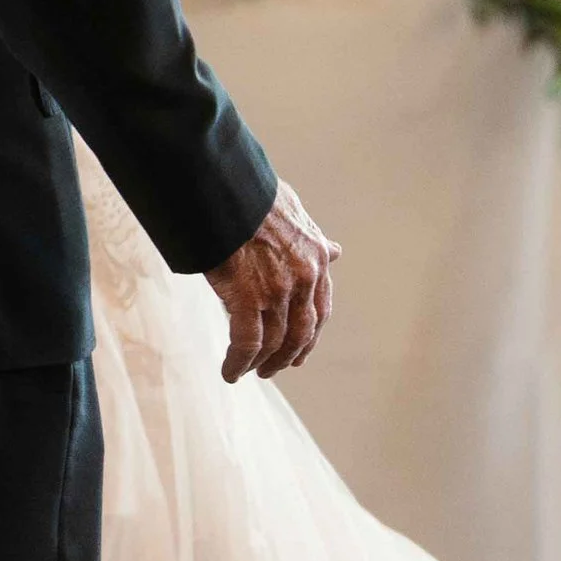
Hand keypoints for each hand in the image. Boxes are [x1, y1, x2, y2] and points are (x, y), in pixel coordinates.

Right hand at [206, 176, 336, 382]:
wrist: (225, 189)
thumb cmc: (252, 196)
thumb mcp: (295, 213)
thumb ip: (314, 238)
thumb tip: (335, 250)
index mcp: (317, 258)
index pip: (320, 309)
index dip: (310, 336)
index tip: (299, 351)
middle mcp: (303, 278)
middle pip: (301, 332)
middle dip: (288, 355)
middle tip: (273, 369)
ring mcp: (278, 290)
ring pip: (274, 342)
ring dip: (261, 362)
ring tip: (248, 372)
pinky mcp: (248, 297)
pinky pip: (247, 342)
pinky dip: (239, 362)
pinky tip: (230, 372)